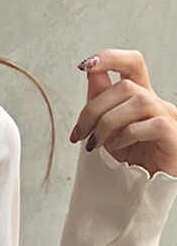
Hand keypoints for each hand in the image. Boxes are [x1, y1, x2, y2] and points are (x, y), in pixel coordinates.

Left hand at [69, 48, 176, 178]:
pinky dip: (127, 135)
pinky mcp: (173, 136)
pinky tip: (116, 147)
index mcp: (139, 98)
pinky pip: (152, 124)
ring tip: (95, 144)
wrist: (147, 188)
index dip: (110, 57)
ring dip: (106, 123)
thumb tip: (91, 73)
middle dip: (93, 110)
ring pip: (137, 101)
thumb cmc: (132, 159)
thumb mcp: (108, 129)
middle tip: (79, 135)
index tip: (84, 66)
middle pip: (125, 87)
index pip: (132, 64)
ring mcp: (168, 117)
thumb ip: (101, 103)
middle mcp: (155, 103)